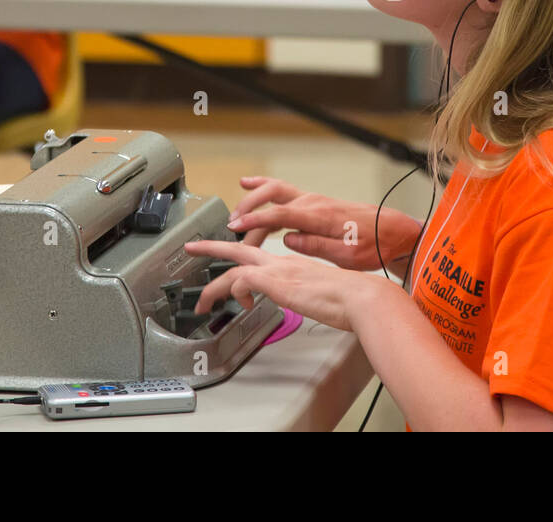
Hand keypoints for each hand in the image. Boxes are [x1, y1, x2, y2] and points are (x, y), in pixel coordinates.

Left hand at [181, 237, 377, 332]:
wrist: (361, 297)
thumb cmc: (349, 299)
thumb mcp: (318, 294)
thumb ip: (304, 294)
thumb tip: (300, 301)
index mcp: (292, 264)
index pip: (258, 255)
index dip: (241, 256)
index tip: (230, 263)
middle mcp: (283, 262)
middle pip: (238, 248)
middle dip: (212, 248)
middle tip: (191, 248)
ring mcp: (279, 270)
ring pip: (235, 266)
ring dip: (214, 285)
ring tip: (202, 301)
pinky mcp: (277, 280)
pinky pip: (244, 280)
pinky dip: (235, 290)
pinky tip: (240, 304)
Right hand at [226, 175, 423, 272]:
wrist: (393, 232)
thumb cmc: (374, 245)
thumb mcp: (348, 255)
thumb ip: (316, 246)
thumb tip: (289, 240)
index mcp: (320, 217)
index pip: (279, 215)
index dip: (254, 222)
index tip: (235, 229)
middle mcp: (314, 203)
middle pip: (272, 197)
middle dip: (248, 209)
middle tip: (232, 227)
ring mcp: (314, 200)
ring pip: (275, 191)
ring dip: (253, 200)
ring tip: (235, 214)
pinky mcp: (314, 203)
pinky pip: (283, 191)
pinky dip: (263, 188)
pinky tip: (249, 185)